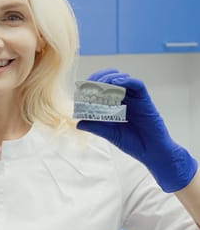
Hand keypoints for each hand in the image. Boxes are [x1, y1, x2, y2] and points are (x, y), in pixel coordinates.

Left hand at [76, 68, 196, 192]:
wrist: (151, 151)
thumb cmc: (132, 143)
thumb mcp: (109, 134)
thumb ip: (95, 126)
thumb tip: (78, 123)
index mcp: (114, 105)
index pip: (102, 88)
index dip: (92, 84)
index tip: (82, 87)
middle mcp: (124, 99)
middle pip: (111, 79)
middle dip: (99, 78)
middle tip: (90, 84)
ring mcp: (135, 99)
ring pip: (123, 79)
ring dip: (110, 78)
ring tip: (100, 85)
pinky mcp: (145, 100)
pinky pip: (137, 85)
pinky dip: (126, 81)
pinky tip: (115, 84)